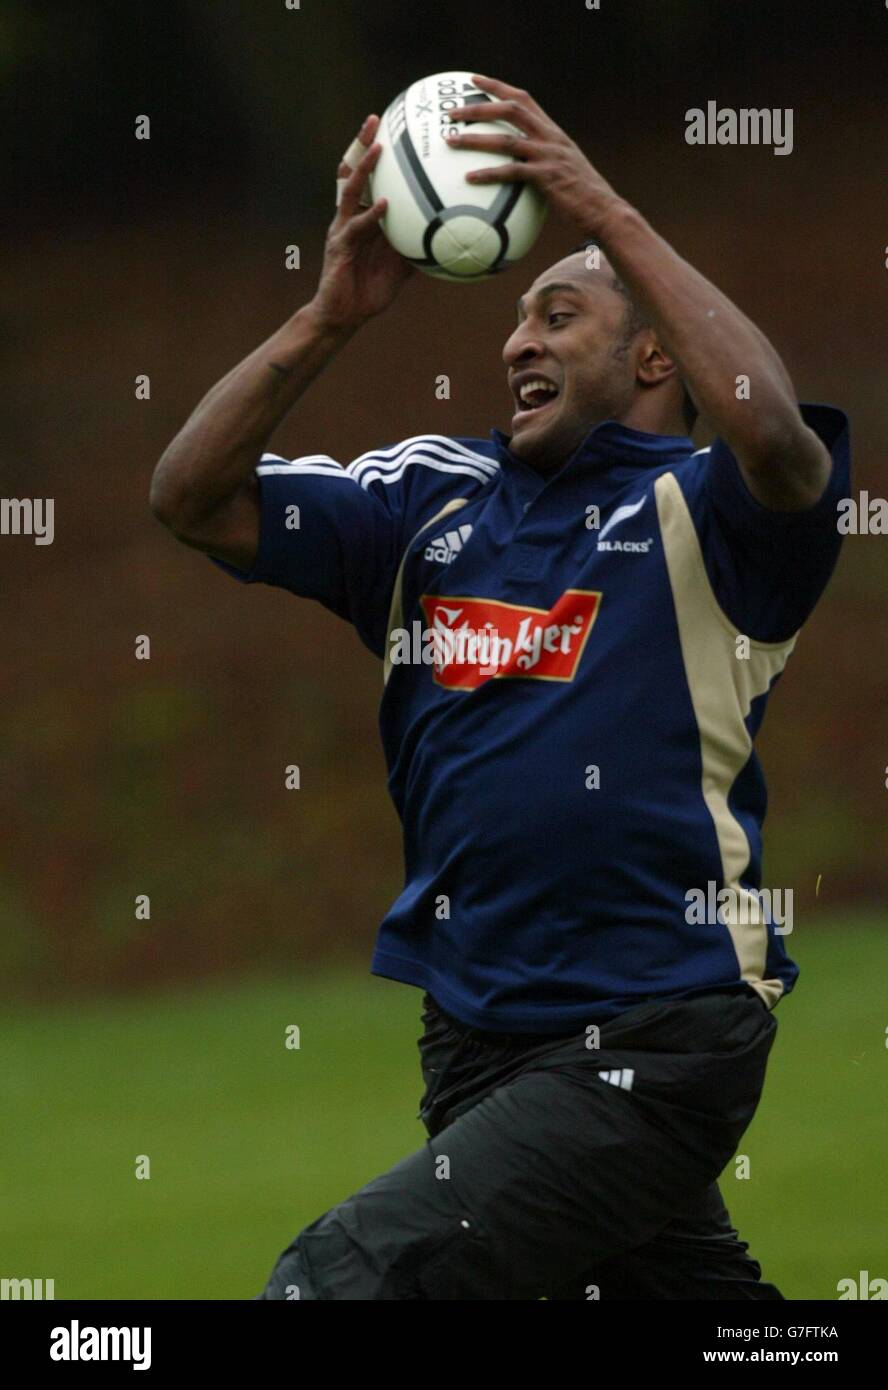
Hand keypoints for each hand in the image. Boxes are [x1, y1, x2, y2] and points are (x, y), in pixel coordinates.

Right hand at [310, 115, 413, 331]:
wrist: (343, 316)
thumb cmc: (369, 291)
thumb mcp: (401, 267)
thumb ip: (417, 247)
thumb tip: (447, 240)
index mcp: (362, 218)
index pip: (368, 178)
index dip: (374, 153)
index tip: (391, 129)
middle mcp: (349, 217)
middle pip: (353, 172)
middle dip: (363, 145)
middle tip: (376, 119)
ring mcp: (342, 229)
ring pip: (351, 191)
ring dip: (365, 168)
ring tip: (379, 148)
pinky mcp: (339, 246)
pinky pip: (357, 226)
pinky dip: (372, 215)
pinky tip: (385, 205)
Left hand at [444, 75, 621, 238]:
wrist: (605, 210)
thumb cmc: (581, 196)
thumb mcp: (563, 169)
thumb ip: (542, 161)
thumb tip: (517, 168)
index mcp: (553, 132)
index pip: (523, 99)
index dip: (498, 87)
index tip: (473, 80)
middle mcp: (550, 137)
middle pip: (511, 109)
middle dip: (479, 106)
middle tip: (452, 111)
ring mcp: (549, 156)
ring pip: (506, 139)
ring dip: (475, 138)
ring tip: (450, 141)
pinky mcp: (547, 177)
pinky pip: (511, 172)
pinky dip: (488, 174)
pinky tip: (469, 178)